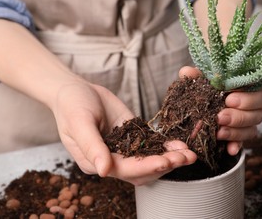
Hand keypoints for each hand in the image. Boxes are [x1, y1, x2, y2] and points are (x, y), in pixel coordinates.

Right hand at [51, 79, 195, 184]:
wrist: (75, 90)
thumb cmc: (71, 105)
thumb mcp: (78, 123)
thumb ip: (91, 146)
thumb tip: (103, 171)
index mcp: (97, 162)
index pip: (125, 170)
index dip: (147, 167)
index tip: (165, 161)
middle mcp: (113, 160)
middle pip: (143, 170)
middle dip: (165, 165)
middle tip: (186, 157)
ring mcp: (125, 148)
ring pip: (151, 160)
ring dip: (171, 158)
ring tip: (190, 154)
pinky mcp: (134, 135)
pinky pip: (152, 144)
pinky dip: (167, 146)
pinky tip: (181, 144)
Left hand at [179, 66, 261, 155]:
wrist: (204, 99)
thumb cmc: (209, 83)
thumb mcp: (203, 77)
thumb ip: (197, 74)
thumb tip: (186, 72)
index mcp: (252, 85)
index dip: (248, 98)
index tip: (229, 100)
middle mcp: (256, 103)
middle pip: (259, 113)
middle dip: (239, 117)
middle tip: (220, 117)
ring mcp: (251, 119)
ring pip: (252, 128)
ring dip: (235, 132)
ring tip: (219, 132)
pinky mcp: (242, 133)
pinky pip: (244, 141)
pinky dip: (236, 145)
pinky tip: (229, 149)